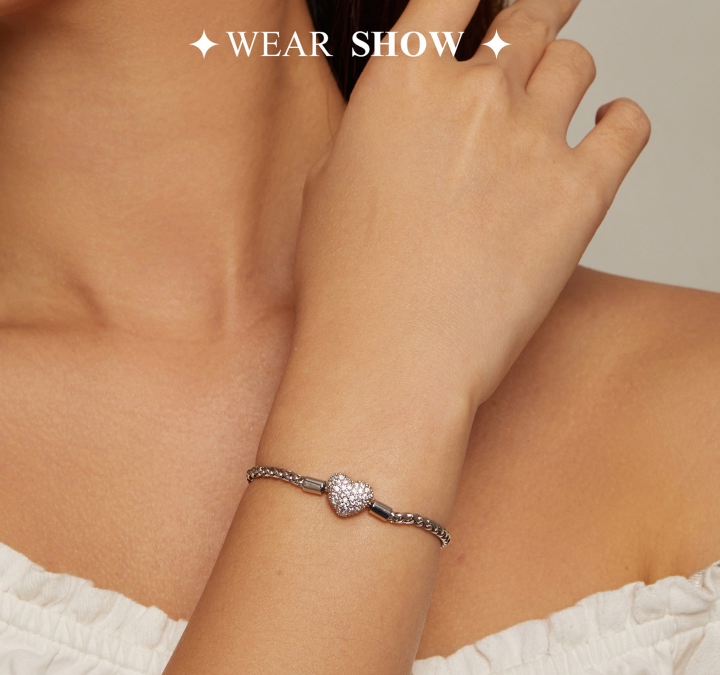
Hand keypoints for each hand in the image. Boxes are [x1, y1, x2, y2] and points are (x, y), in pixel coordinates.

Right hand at [294, 0, 649, 406]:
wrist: (391, 358)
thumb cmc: (349, 288)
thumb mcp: (328, 191)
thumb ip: (373, 138)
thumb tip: (397, 127)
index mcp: (400, 83)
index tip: (484, 1)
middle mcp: (473, 95)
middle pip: (530, 18)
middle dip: (538, 18)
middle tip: (541, 25)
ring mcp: (532, 140)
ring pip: (577, 62)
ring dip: (566, 76)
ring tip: (554, 106)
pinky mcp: (581, 194)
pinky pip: (626, 124)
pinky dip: (620, 118)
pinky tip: (606, 126)